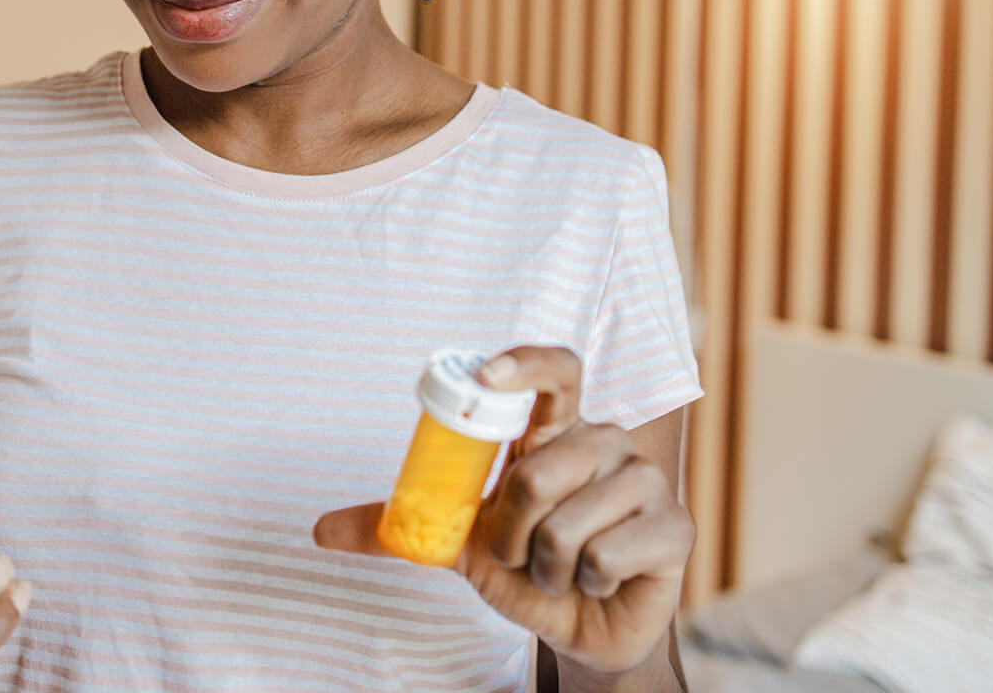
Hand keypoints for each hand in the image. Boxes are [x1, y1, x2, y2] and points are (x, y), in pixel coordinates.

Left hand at [312, 346, 692, 675]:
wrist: (580, 629)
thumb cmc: (527, 568)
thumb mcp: (457, 544)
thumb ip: (396, 529)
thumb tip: (317, 530)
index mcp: (557, 434)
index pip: (554, 372)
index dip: (523, 364)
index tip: (484, 375)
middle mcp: (605, 444)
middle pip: (540, 470)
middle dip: (512, 531)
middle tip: (522, 552)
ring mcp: (644, 482)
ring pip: (568, 524)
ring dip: (547, 566)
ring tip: (561, 570)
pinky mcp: (675, 529)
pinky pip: (604, 556)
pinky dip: (587, 584)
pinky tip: (601, 582)